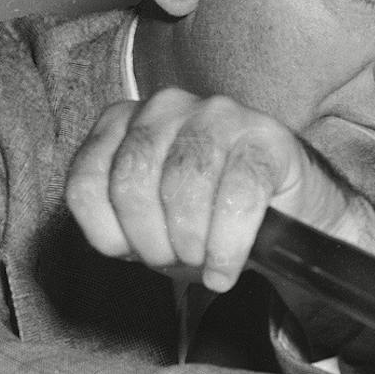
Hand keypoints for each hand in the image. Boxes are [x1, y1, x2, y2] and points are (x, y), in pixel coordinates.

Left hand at [67, 89, 374, 291]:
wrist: (287, 214)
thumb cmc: (209, 216)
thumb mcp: (149, 222)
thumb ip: (118, 222)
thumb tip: (116, 242)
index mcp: (124, 121)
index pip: (87, 179)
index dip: (107, 232)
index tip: (131, 254)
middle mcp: (166, 106)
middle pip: (134, 180)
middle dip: (151, 239)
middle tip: (175, 261)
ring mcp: (220, 114)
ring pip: (184, 184)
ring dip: (191, 241)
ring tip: (204, 261)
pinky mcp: (268, 136)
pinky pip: (239, 196)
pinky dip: (229, 245)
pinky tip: (227, 268)